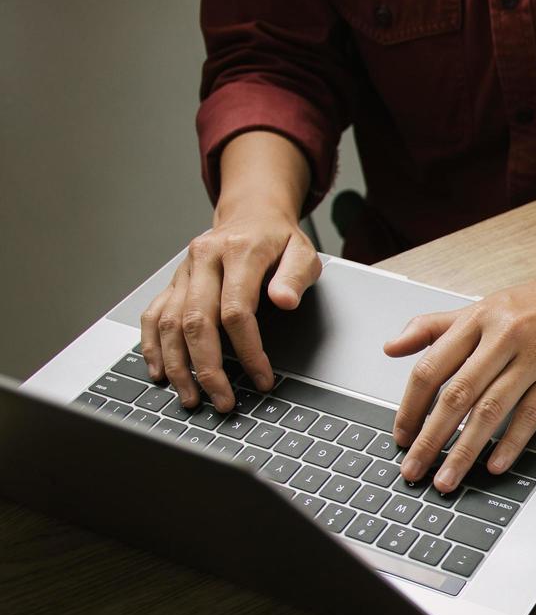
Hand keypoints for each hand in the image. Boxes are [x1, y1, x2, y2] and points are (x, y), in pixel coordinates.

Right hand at [140, 204, 319, 410]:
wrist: (251, 214)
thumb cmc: (279, 239)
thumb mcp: (303, 251)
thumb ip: (296, 276)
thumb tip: (285, 300)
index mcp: (237, 252)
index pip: (236, 311)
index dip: (249, 350)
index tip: (262, 378)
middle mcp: (203, 259)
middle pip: (197, 322)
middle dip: (208, 367)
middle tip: (222, 401)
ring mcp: (183, 271)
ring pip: (169, 323)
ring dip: (178, 365)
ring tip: (191, 397)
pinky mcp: (173, 282)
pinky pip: (153, 314)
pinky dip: (152, 345)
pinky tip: (159, 372)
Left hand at [385, 274, 535, 491]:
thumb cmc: (534, 304)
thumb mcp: (480, 308)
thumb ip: (433, 328)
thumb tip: (391, 347)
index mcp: (476, 320)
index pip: (431, 368)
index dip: (411, 407)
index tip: (401, 436)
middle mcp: (502, 337)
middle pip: (457, 395)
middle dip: (430, 438)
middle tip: (414, 469)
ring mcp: (534, 357)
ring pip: (491, 410)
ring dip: (465, 450)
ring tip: (448, 478)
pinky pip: (531, 415)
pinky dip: (511, 442)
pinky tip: (494, 464)